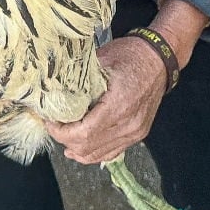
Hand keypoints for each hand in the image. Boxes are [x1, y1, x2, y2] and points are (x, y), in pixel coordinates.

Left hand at [45, 36, 166, 164]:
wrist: (160, 59)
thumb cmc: (132, 55)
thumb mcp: (102, 58)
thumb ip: (78, 76)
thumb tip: (53, 86)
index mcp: (119, 105)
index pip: (83, 133)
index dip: (61, 132)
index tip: (50, 121)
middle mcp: (128, 124)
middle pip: (88, 147)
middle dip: (65, 140)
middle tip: (54, 126)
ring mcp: (135, 132)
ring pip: (98, 154)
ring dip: (77, 149)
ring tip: (62, 137)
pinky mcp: (137, 134)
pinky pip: (111, 152)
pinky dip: (93, 153)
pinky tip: (78, 149)